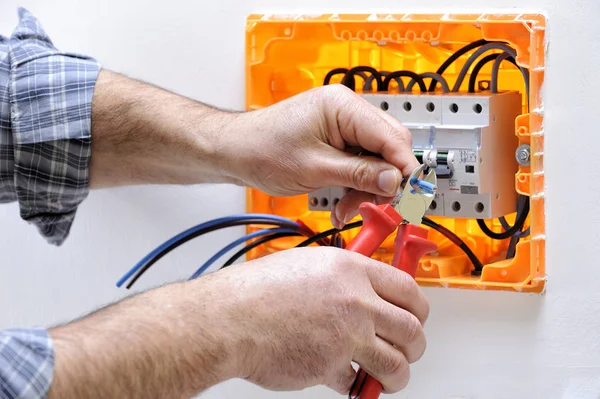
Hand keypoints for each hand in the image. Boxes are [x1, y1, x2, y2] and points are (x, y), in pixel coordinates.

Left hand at [90, 73, 417, 227]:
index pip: (391, 135)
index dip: (403, 167)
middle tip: (376, 205)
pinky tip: (342, 204)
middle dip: (384, 180)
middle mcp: (346, 111)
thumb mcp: (315, 168)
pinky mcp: (335, 140)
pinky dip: (354, 185)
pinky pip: (358, 163)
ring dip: (366, 187)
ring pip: (375, 159)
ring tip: (347, 209)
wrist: (234, 152)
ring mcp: (341, 126)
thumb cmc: (262, 150)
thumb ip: (359, 173)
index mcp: (343, 106)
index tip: (411, 194)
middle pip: (388, 147)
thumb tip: (395, 180)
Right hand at [209, 247, 428, 393]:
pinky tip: (345, 378)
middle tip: (408, 349)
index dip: (418, 308)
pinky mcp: (331, 366)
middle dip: (414, 345)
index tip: (416, 316)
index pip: (408, 289)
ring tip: (388, 376)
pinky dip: (354, 384)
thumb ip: (341, 278)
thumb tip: (363, 290)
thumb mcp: (307, 265)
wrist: (229, 318)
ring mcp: (347, 335)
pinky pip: (357, 381)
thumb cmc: (257, 291)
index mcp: (351, 271)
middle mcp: (356, 301)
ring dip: (397, 374)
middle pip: (411, 328)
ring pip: (396, 362)